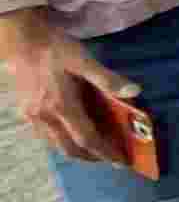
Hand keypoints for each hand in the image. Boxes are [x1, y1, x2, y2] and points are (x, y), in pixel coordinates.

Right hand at [0, 14, 136, 168]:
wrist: (20, 40)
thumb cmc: (55, 48)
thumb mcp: (83, 59)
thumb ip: (107, 78)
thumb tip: (135, 91)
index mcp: (61, 105)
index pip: (87, 138)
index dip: (106, 152)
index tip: (122, 161)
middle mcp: (44, 116)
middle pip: (71, 148)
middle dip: (93, 157)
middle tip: (112, 158)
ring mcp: (32, 116)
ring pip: (56, 145)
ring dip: (77, 152)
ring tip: (96, 150)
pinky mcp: (25, 111)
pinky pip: (45, 136)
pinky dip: (61, 142)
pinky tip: (72, 135)